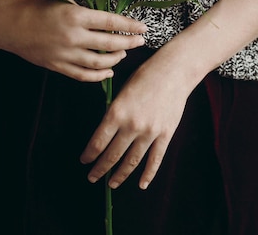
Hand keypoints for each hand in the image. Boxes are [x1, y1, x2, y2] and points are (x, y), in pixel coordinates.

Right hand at [0, 0, 146, 81]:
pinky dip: (98, 75)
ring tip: (124, 54)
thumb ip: (82, 10)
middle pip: (109, 44)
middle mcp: (73, 37)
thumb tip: (101, 19)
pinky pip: (83, 75)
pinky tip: (108, 71)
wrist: (6, 24)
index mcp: (75, 16)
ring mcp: (65, 55)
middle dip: (129, 43)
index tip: (143, 27)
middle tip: (140, 41)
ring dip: (115, 59)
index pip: (111, 22)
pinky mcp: (57, 66)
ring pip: (99, 63)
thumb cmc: (32, 5)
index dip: (130, 25)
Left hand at [80, 45, 192, 188]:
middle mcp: (132, 125)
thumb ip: (114, 112)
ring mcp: (150, 132)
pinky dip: (148, 174)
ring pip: (132, 161)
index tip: (84, 161)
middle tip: (92, 178)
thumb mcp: (122, 90)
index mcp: (117, 111)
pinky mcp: (165, 134)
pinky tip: (141, 184)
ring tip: (112, 184)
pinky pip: (155, 160)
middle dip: (100, 169)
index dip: (89, 154)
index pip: (98, 141)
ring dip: (120, 175)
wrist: (173, 71)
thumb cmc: (145, 76)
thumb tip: (105, 132)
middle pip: (112, 154)